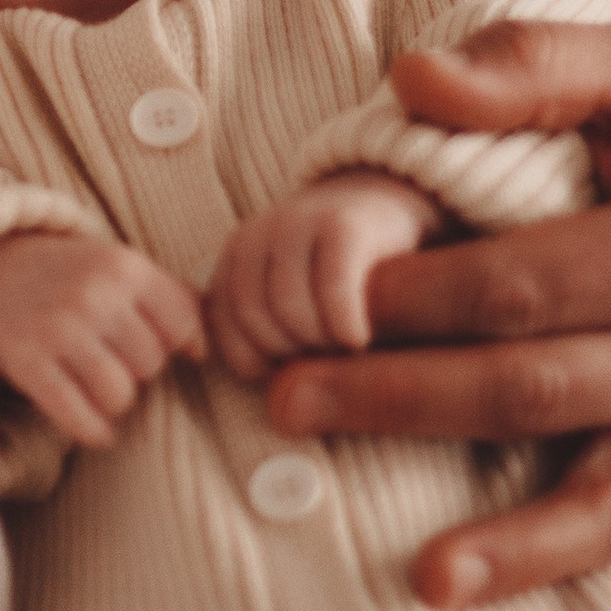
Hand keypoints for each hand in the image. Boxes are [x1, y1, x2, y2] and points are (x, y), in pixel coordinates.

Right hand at [0, 231, 204, 451]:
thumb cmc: (68, 274)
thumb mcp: (118, 264)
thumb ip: (167, 295)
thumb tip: (205, 349)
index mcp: (123, 267)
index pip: (182, 326)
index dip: (181, 344)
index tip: (169, 348)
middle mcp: (93, 296)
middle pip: (152, 365)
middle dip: (141, 368)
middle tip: (118, 357)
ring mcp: (58, 330)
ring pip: (120, 396)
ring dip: (116, 400)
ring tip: (102, 384)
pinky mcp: (28, 363)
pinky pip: (78, 416)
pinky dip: (93, 431)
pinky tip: (98, 429)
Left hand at [206, 175, 439, 384]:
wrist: (391, 207)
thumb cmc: (343, 278)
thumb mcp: (295, 302)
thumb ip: (268, 334)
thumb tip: (273, 403)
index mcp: (236, 256)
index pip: (220, 326)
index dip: (253, 362)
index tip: (289, 372)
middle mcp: (258, 235)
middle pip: (252, 320)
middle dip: (289, 354)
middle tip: (324, 361)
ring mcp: (298, 223)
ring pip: (288, 310)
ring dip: (319, 343)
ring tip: (344, 348)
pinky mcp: (344, 224)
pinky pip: (332, 289)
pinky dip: (344, 325)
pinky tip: (359, 338)